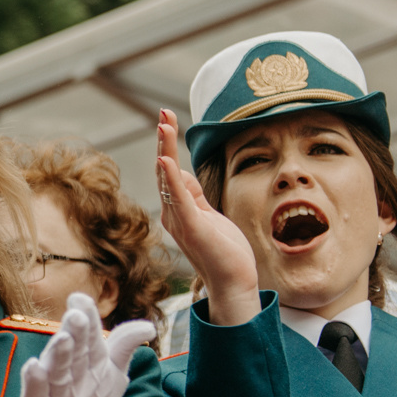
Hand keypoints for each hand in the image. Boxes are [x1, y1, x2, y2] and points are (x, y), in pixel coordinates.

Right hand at [18, 293, 155, 396]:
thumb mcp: (110, 373)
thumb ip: (123, 346)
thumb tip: (148, 324)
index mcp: (87, 362)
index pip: (89, 336)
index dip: (87, 317)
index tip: (81, 299)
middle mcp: (69, 375)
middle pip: (74, 352)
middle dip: (75, 333)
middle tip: (76, 315)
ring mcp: (53, 395)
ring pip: (57, 372)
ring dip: (58, 355)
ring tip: (63, 339)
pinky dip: (35, 384)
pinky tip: (33, 367)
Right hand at [154, 110, 258, 324]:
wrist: (233, 284)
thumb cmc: (225, 254)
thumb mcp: (211, 217)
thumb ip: (195, 197)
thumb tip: (183, 175)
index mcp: (178, 211)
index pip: (170, 172)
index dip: (167, 146)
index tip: (167, 121)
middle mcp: (173, 214)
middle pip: (164, 170)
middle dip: (163, 140)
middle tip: (163, 113)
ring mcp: (179, 221)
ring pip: (168, 179)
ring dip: (165, 150)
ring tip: (164, 125)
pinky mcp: (191, 227)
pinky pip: (178, 198)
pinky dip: (170, 178)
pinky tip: (165, 160)